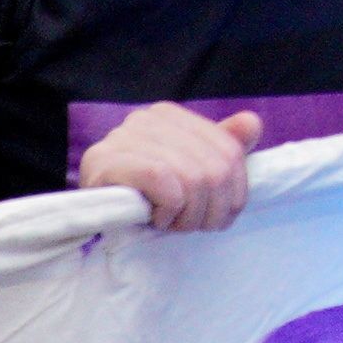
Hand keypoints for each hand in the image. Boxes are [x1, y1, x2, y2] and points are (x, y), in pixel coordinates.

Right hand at [81, 100, 261, 232]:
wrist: (90, 217)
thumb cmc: (143, 199)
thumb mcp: (188, 176)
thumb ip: (221, 149)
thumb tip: (252, 123)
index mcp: (170, 116)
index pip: (229, 153)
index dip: (233, 195)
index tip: (216, 218)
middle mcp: (148, 118)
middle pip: (214, 170)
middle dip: (209, 211)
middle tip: (190, 226)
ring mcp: (124, 137)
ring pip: (192, 179)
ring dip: (186, 216)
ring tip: (170, 223)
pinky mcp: (106, 161)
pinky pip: (163, 181)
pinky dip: (167, 209)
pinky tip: (155, 217)